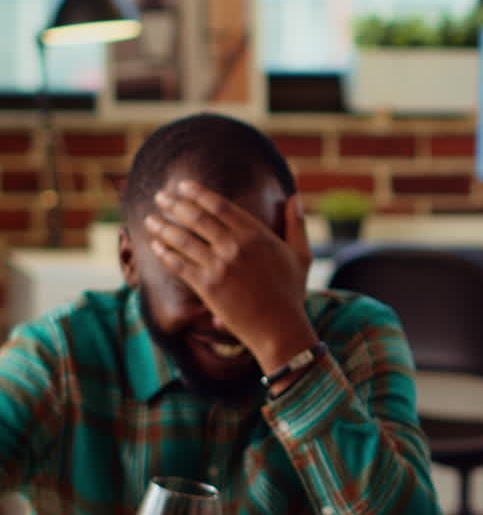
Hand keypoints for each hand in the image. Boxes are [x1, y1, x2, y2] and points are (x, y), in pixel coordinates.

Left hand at [145, 180, 317, 375]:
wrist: (279, 327)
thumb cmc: (292, 292)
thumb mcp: (301, 255)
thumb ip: (296, 224)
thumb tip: (295, 197)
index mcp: (257, 235)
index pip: (220, 206)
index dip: (198, 193)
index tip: (183, 186)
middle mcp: (235, 246)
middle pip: (197, 218)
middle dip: (174, 204)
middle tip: (160, 196)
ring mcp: (219, 266)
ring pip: (183, 239)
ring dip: (163, 227)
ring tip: (150, 220)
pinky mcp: (207, 286)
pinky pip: (179, 264)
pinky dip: (165, 253)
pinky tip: (156, 246)